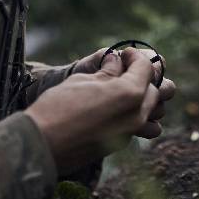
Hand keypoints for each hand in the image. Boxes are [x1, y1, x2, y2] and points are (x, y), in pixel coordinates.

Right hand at [25, 47, 175, 172]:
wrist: (41, 144)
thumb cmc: (58, 107)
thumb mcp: (83, 80)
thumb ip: (107, 71)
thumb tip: (117, 61)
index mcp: (130, 93)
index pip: (146, 67)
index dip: (134, 57)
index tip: (124, 54)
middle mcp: (137, 114)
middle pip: (157, 90)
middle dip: (143, 76)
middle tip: (124, 69)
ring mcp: (131, 132)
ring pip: (155, 111)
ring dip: (146, 98)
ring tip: (126, 90)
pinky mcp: (121, 144)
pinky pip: (142, 126)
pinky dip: (138, 116)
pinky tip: (120, 109)